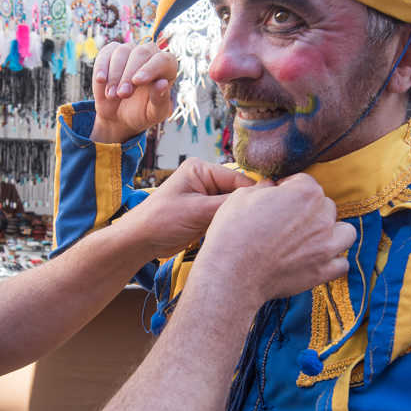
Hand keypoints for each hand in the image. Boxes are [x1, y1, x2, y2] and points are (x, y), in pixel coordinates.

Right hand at [91, 40, 177, 143]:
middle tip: (122, 94)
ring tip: (112, 96)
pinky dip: (102, 66)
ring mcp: (130, 51)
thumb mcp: (153, 114)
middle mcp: (150, 54)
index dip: (150, 69)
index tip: (137, 82)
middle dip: (129, 74)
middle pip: (141, 53)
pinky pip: (106, 53)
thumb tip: (162, 84)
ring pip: (122, 52)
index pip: (163, 60)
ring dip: (115, 75)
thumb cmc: (141, 113)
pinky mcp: (111, 52)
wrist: (118, 117)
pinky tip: (101, 80)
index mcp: (167, 68)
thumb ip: (160, 100)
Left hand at [114, 160, 255, 258]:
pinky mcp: (204, 213)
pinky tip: (238, 234)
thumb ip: (228, 204)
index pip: (238, 179)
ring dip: (238, 218)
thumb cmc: (161, 220)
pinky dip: (230, 225)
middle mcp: (205, 180)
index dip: (253, 195)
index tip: (270, 210)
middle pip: (238, 192)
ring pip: (233, 206)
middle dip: (245, 207)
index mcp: (201, 169)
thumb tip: (258, 200)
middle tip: (261, 224)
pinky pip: (225, 217)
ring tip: (249, 230)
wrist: (140, 241)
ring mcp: (205, 197)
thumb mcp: (197, 211)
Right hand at [192, 174, 355, 304]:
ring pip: (345, 232)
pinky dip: (332, 262)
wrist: (232, 274)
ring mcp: (326, 246)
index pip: (304, 182)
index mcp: (305, 192)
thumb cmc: (233, 232)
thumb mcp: (242, 196)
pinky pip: (341, 264)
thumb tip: (271, 187)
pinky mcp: (323, 271)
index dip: (288, 189)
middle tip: (287, 222)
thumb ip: (264, 188)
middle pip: (325, 206)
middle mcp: (322, 216)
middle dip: (309, 210)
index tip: (276, 200)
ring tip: (312, 239)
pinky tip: (316, 260)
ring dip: (332, 232)